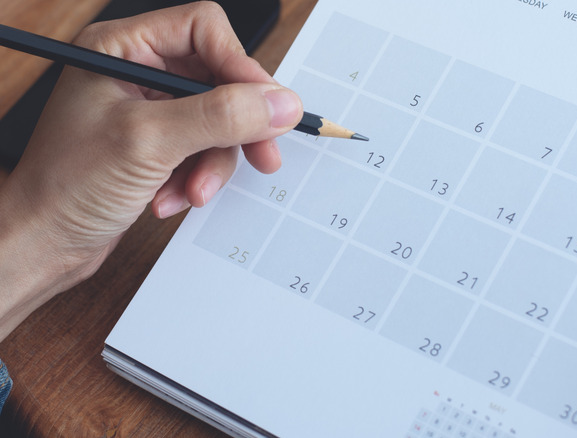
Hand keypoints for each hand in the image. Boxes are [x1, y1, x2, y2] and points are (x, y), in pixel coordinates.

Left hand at [0, 2, 301, 337]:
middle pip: (219, 78)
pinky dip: (198, 177)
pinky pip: (205, 149)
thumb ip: (220, 116)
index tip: (266, 107)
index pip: (204, 31)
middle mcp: (137, 71)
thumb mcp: (150, 142)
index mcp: (122, 48)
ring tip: (192, 190)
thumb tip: (280, 103)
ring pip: (218, 120)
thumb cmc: (64, 188)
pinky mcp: (159, 144)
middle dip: (235, 126)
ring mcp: (149, 109)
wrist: (43, 243)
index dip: (240, 65)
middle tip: (262, 154)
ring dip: (213, 162)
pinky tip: (171, 198)